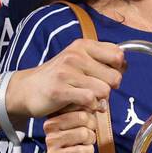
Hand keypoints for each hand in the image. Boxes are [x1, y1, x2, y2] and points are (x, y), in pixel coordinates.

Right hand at [8, 40, 124, 121]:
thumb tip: (124, 65)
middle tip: (98, 91)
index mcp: (82, 45)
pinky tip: (85, 106)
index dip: (118, 68)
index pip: (118, 55)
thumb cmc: (59, 76)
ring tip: (90, 99)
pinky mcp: (60, 90)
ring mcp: (66, 72)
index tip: (107, 75)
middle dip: (110, 87)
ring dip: (101, 99)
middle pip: (114, 76)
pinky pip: (89, 100)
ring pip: (104, 90)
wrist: (27, 89)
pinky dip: (91, 107)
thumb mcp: (78, 60)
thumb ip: (101, 59)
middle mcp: (75, 56)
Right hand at [42, 107, 97, 152]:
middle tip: (87, 133)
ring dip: (90, 140)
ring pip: (84, 134)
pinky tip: (82, 151)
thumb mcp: (81, 119)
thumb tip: (101, 103)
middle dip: (92, 127)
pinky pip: (81, 150)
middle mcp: (50, 125)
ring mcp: (51, 140)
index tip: (89, 120)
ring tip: (84, 142)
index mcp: (56, 112)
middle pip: (83, 117)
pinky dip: (88, 151)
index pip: (79, 103)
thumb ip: (89, 109)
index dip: (91, 113)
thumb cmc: (76, 137)